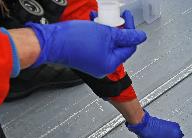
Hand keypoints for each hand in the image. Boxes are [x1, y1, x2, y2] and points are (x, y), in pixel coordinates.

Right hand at [25, 19, 145, 77]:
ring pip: (107, 44)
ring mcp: (93, 63)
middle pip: (118, 46)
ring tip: (101, 18)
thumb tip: (140, 36)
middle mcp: (103, 67)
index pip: (129, 48)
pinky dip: (97, 34)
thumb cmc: (74, 40)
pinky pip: (97, 45)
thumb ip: (126, 35)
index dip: (130, 31)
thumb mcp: (106, 33)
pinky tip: (93, 23)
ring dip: (106, 29)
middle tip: (115, 17)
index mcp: (110, 64)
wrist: (51, 42)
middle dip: (117, 29)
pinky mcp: (85, 57)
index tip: (128, 18)